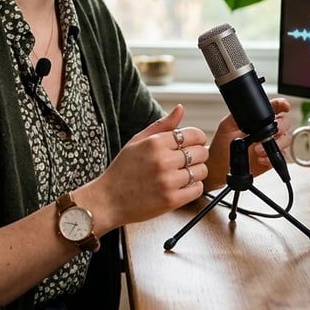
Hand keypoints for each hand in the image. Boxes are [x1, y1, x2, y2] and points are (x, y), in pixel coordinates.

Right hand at [89, 104, 208, 228]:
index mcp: (155, 143)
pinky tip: (182, 186)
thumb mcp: (137, 141)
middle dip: (199, 155)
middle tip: (188, 160)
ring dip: (196, 172)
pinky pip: (197, 189)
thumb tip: (180, 108)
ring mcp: (168, 181)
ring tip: (183, 174)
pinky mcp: (171, 200)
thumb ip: (162, 125)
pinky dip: (194, 187)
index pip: (194, 135)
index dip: (198, 139)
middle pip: (201, 152)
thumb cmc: (122, 170)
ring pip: (202, 171)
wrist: (108, 201)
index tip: (193, 144)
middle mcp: (163, 160)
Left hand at [205, 97, 292, 188]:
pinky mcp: (271, 158)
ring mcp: (271, 144)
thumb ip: (239, 116)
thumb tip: (249, 112)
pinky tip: (261, 159)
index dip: (282, 104)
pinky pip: (280, 157)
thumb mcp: (227, 125)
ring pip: (286, 139)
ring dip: (276, 144)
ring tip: (258, 150)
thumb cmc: (222, 145)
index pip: (274, 107)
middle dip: (280, 128)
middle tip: (265, 136)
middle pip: (285, 123)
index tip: (284, 107)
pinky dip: (272, 158)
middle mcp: (267, 130)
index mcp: (258, 119)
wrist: (220, 165)